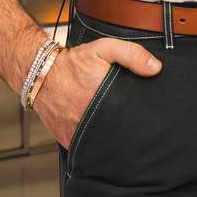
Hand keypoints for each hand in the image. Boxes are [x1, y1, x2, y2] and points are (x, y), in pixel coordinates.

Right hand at [30, 37, 161, 146]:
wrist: (40, 72)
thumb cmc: (73, 62)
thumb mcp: (105, 49)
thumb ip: (132, 55)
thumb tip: (155, 68)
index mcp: (104, 98)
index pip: (130, 118)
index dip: (140, 120)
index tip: (148, 121)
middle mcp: (90, 118)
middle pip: (118, 133)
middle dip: (128, 133)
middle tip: (134, 128)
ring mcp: (77, 132)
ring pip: (102, 144)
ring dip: (111, 141)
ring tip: (118, 133)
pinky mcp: (67, 139)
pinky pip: (85, 148)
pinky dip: (92, 145)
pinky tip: (99, 137)